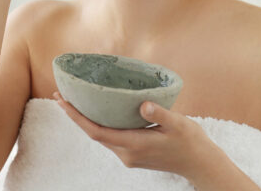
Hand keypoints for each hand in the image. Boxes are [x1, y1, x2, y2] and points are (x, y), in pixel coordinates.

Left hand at [52, 91, 215, 179]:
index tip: (62, 102)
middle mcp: (127, 153)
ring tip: (74, 101)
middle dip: (75, 116)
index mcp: (135, 145)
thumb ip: (160, 113)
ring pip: (101, 137)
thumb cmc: (191, 142)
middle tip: (61, 96)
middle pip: (93, 134)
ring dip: (86, 120)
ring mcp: (129, 156)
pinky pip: (110, 138)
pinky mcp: (133, 154)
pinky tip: (98, 112)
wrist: (200, 164)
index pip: (96, 131)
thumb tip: (143, 104)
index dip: (76, 117)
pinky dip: (99, 124)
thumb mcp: (178, 124)